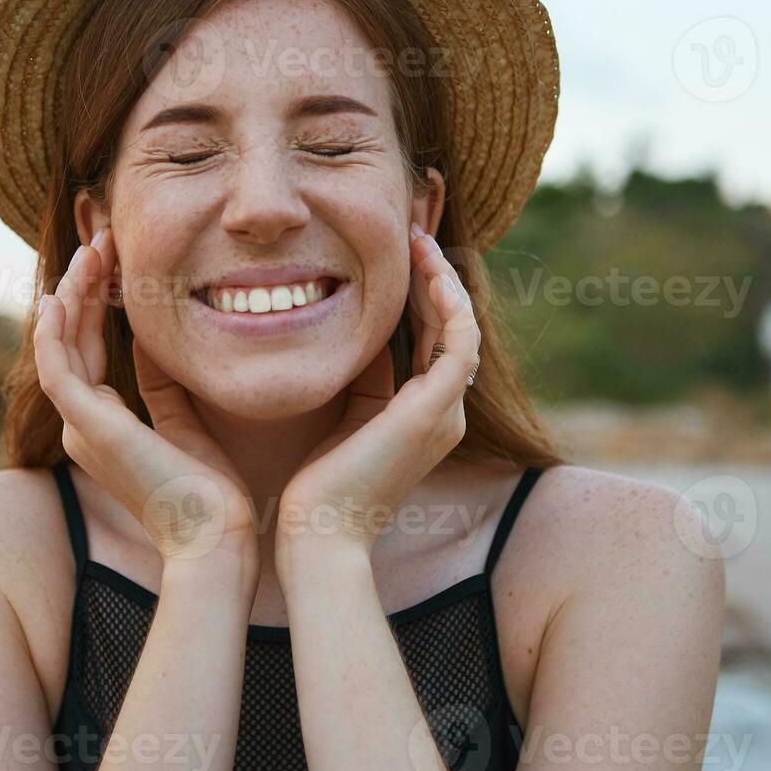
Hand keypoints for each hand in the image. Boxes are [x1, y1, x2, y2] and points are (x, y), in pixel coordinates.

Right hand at [33, 224, 257, 564]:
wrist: (219, 539)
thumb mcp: (188, 422)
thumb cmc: (218, 495)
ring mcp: (80, 427)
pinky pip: (57, 365)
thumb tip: (155, 342)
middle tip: (102, 238)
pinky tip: (67, 291)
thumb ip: (164, 384)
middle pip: (72, 339)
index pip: (92, 349)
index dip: (100, 301)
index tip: (119, 259)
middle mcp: (83, 427)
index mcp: (106, 428)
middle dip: (84, 285)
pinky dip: (57, 326)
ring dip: (72, 291)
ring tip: (93, 248)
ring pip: (60, 344)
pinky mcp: (86, 426)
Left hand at [276, 224, 478, 556]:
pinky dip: (448, 302)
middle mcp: (441, 414)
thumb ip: (353, 379)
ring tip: (418, 240)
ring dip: (443, 280)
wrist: (317, 536)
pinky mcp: (436, 409)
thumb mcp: (334, 417)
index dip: (418, 296)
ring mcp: (444, 413)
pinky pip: (458, 340)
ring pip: (459, 328)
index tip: (394, 256)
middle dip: (434, 279)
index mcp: (419, 418)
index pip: (430, 342)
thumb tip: (344, 334)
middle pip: (449, 329)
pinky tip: (425, 271)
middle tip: (412, 233)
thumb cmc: (310, 491)